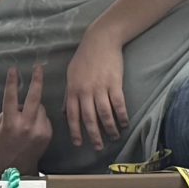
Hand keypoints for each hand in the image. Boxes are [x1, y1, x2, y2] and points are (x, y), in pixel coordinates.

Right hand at [0, 66, 52, 174]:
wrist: (18, 167)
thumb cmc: (4, 145)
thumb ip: (7, 112)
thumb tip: (18, 102)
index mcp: (10, 123)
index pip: (10, 98)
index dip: (12, 82)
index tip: (14, 70)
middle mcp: (26, 125)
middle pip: (34, 97)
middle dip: (37, 80)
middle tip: (38, 68)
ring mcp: (38, 129)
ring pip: (40, 107)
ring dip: (34, 107)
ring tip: (27, 120)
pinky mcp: (47, 133)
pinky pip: (44, 117)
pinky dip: (39, 118)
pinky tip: (33, 128)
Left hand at [61, 29, 128, 159]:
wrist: (100, 40)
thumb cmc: (84, 57)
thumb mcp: (71, 74)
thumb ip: (68, 94)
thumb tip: (64, 111)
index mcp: (73, 90)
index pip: (72, 115)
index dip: (75, 131)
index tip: (79, 143)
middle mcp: (85, 91)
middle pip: (89, 119)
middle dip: (93, 135)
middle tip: (98, 147)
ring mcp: (100, 88)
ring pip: (105, 114)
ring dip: (109, 128)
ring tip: (113, 137)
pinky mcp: (115, 83)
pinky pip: (118, 104)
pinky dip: (121, 116)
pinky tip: (124, 124)